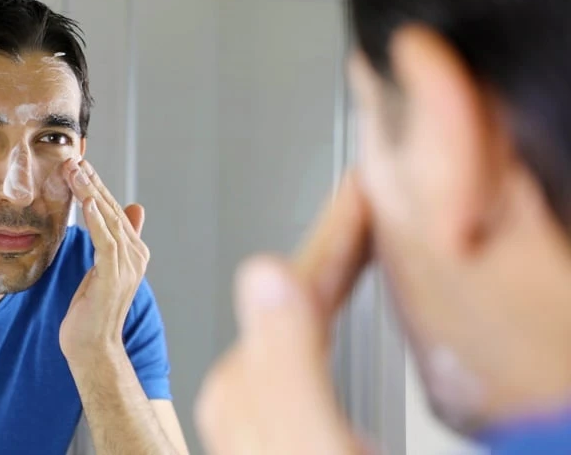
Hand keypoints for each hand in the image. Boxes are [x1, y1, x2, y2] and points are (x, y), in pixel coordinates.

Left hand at [59, 159, 149, 366]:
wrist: (92, 347)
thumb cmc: (91, 311)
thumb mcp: (100, 271)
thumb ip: (112, 242)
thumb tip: (130, 210)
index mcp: (132, 252)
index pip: (113, 211)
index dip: (97, 186)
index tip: (80, 164)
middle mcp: (135, 255)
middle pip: (112, 210)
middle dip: (92, 182)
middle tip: (75, 158)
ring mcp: (127, 266)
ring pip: (108, 220)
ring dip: (91, 193)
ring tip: (75, 170)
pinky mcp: (114, 276)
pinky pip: (105, 241)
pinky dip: (98, 220)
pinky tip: (89, 201)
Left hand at [195, 171, 372, 454]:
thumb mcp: (310, 441)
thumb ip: (287, 366)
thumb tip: (265, 274)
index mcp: (248, 390)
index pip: (293, 283)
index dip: (335, 233)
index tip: (359, 186)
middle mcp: (248, 394)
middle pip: (296, 292)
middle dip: (334, 244)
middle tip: (367, 197)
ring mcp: (265, 411)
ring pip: (301, 315)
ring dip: (330, 271)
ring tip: (360, 235)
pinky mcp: (289, 429)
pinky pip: (308, 349)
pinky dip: (328, 313)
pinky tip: (337, 312)